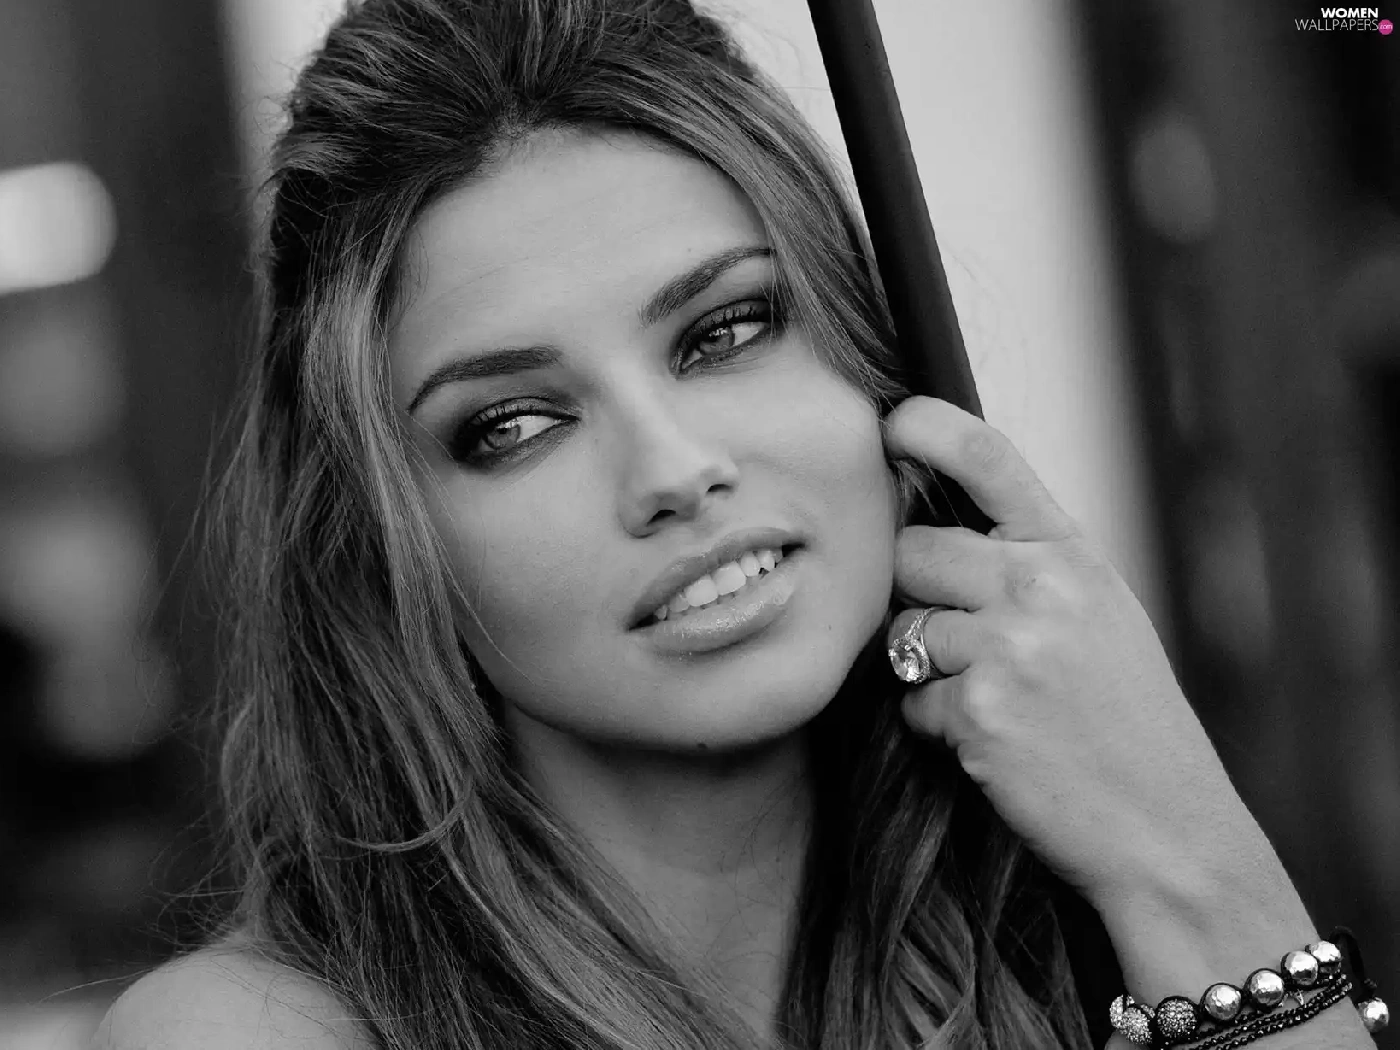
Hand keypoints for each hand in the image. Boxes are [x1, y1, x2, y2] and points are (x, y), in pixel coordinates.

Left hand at [883, 397, 1277, 910]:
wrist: (1168, 829)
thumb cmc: (1126, 721)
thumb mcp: (1098, 616)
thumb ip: (1027, 564)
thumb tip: (925, 526)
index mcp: (1072, 553)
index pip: (985, 455)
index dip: (923, 427)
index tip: (889, 426)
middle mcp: (1042, 586)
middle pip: (910, 550)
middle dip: (913, 593)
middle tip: (963, 639)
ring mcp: (1009, 648)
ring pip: (902, 629)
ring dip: (924, 668)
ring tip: (993, 699)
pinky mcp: (979, 712)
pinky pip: (909, 700)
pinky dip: (935, 726)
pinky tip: (994, 743)